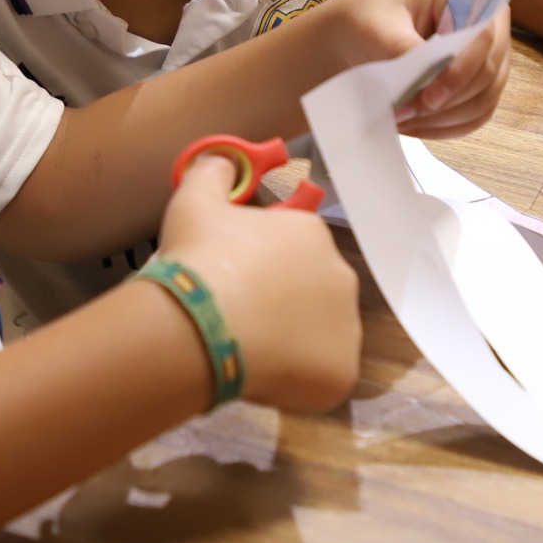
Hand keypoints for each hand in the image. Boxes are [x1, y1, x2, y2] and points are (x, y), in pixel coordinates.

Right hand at [159, 152, 359, 411]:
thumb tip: (218, 159)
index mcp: (311, 234)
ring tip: (246, 351)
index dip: (262, 268)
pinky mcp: (341, 373)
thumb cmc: (201, 260)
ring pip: (320, 338)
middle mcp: (341, 276)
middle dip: (282, 306)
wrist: (202, 323)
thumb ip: (212, 174)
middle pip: (312, 294)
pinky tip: (261, 377)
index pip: (295, 251)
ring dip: (292, 344)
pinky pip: (321, 380)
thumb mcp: (195, 202)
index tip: (235, 279)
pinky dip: (296, 383)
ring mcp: (347, 328)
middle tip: (238, 319)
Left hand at [321, 0, 511, 138]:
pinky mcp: (477, 86)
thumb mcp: (377, 28)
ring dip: (444, 118)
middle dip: (446, 100)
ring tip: (403, 120)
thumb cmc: (368, 18)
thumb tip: (427, 82)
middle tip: (404, 113)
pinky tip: (415, 127)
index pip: (482, 36)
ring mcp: (487, 59)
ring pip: (483, 100)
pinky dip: (446, 127)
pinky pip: (474, 116)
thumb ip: (404, 49)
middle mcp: (487, 26)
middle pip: (487, 73)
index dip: (460, 70)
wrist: (357, 34)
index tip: (428, 97)